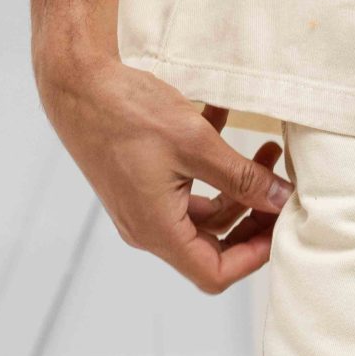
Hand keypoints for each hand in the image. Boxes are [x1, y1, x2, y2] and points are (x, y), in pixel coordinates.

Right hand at [36, 55, 288, 293]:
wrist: (73, 82)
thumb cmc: (124, 111)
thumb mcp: (195, 143)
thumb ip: (242, 177)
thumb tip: (280, 198)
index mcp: (158, 230)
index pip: (215, 273)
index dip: (254, 256)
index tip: (279, 224)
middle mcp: (148, 228)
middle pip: (213, 247)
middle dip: (253, 218)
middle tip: (280, 189)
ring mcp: (142, 207)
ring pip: (204, 215)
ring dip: (238, 187)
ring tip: (267, 151)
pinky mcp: (139, 184)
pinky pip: (185, 189)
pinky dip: (211, 169)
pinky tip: (226, 126)